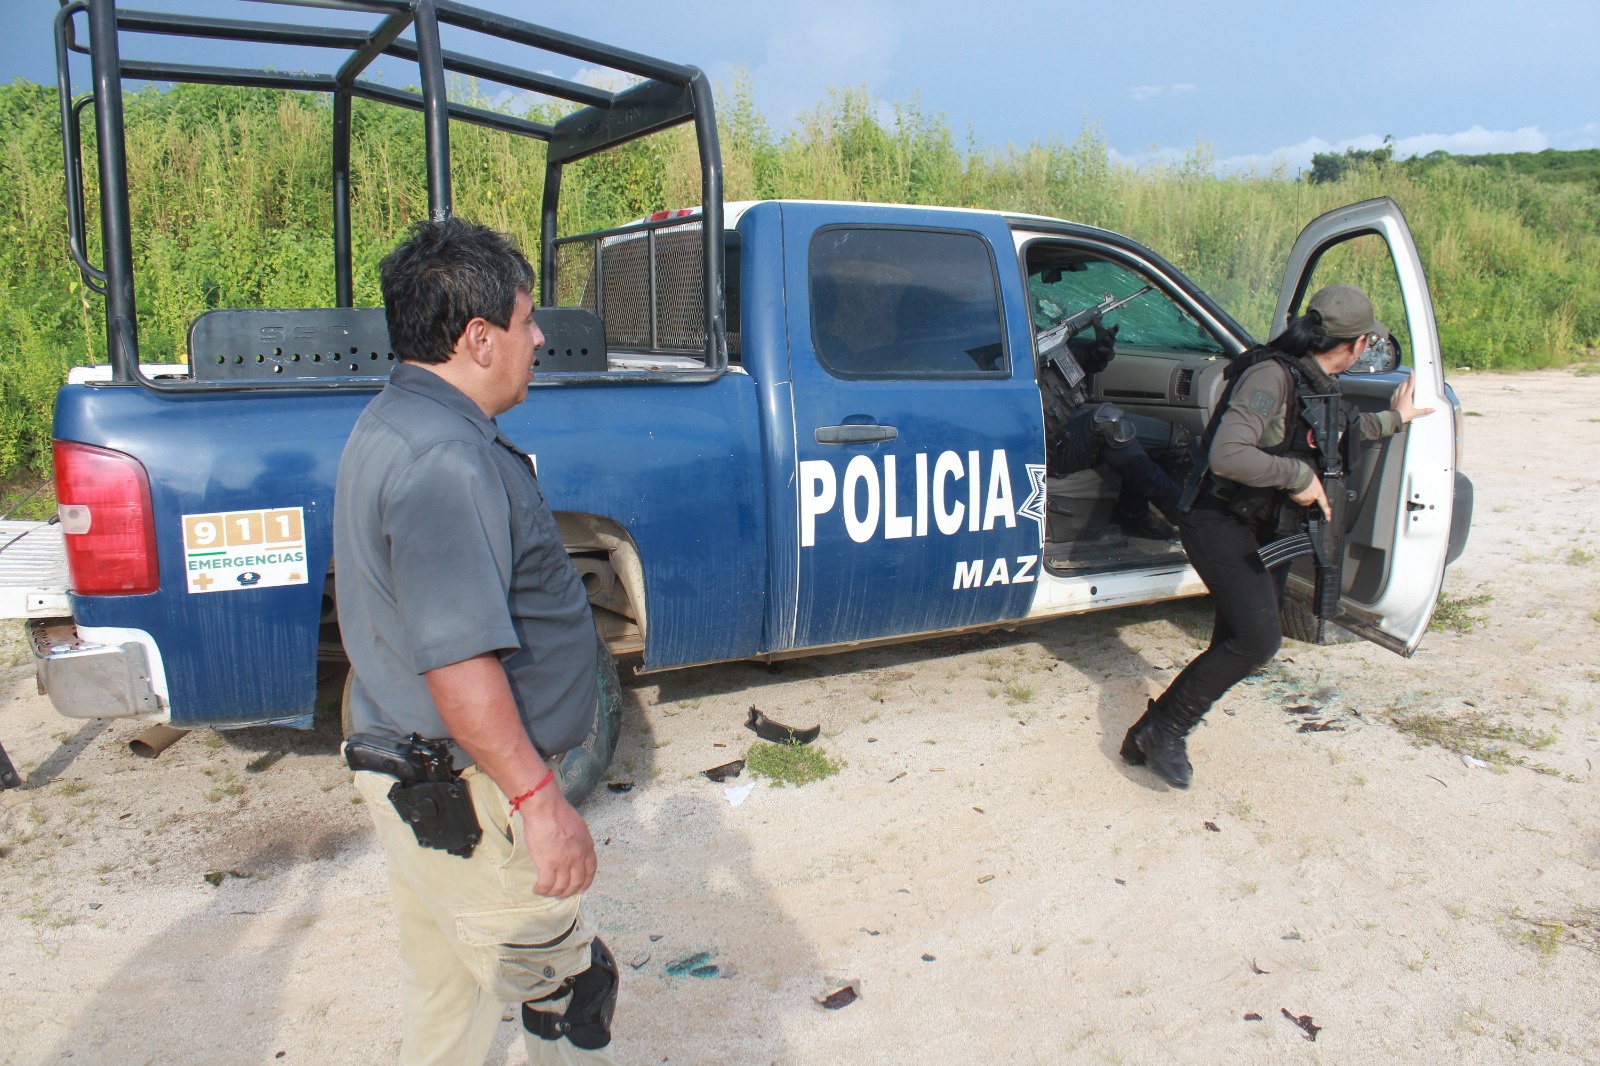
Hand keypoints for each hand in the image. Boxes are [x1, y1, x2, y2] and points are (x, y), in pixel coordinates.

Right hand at [518, 784, 597, 898]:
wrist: (546, 810)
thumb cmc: (558, 812)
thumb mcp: (578, 826)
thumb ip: (577, 840)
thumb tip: (571, 846)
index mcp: (587, 847)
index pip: (590, 870)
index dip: (586, 882)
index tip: (581, 888)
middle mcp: (578, 858)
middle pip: (576, 882)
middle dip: (569, 892)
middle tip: (562, 895)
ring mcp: (563, 863)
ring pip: (561, 887)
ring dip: (554, 893)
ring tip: (547, 893)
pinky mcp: (547, 865)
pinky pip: (546, 885)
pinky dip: (542, 890)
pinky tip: (537, 890)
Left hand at [1091, 318, 1118, 362]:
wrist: (1101, 352)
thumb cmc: (1102, 340)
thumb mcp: (1099, 332)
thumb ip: (1097, 324)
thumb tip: (1093, 315)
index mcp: (1110, 335)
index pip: (1114, 331)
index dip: (1115, 328)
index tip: (1116, 324)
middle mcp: (1111, 342)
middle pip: (1113, 338)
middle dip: (1111, 334)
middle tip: (1109, 329)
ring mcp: (1109, 348)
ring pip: (1110, 346)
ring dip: (1108, 343)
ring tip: (1104, 340)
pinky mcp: (1106, 355)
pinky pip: (1106, 354)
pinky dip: (1103, 352)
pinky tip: (1099, 350)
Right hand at [1289, 473, 1331, 520]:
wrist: (1298, 476)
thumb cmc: (1306, 476)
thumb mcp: (1315, 481)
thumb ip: (1315, 488)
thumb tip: (1311, 490)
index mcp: (1319, 492)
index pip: (1324, 504)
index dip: (1327, 512)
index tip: (1328, 519)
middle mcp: (1313, 497)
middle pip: (1310, 501)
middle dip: (1307, 497)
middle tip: (1305, 490)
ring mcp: (1306, 499)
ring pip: (1303, 500)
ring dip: (1301, 497)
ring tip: (1300, 489)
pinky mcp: (1299, 500)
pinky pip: (1297, 499)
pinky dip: (1296, 496)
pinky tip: (1296, 491)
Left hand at [1390, 375, 1434, 423]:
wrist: (1393, 419)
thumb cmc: (1404, 415)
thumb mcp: (1415, 413)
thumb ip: (1424, 411)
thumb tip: (1432, 409)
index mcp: (1407, 396)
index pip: (1410, 384)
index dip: (1411, 377)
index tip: (1411, 371)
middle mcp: (1400, 395)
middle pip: (1403, 385)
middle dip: (1406, 380)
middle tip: (1409, 378)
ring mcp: (1395, 398)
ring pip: (1398, 388)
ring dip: (1401, 384)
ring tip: (1403, 382)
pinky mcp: (1392, 401)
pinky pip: (1394, 393)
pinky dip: (1396, 390)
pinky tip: (1396, 390)